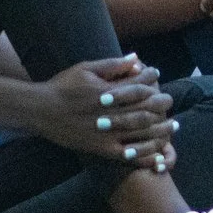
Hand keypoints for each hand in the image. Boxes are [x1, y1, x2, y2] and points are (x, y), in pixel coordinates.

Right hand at [32, 56, 175, 166]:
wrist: (40, 111)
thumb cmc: (62, 86)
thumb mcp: (85, 69)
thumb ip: (112, 64)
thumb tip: (136, 58)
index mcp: (107, 91)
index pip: (138, 85)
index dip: (151, 80)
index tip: (158, 76)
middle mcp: (109, 112)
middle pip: (145, 108)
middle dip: (162, 104)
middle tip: (170, 101)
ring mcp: (106, 132)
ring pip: (141, 131)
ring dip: (160, 128)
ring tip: (172, 125)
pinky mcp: (100, 147)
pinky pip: (127, 153)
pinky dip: (144, 154)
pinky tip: (156, 153)